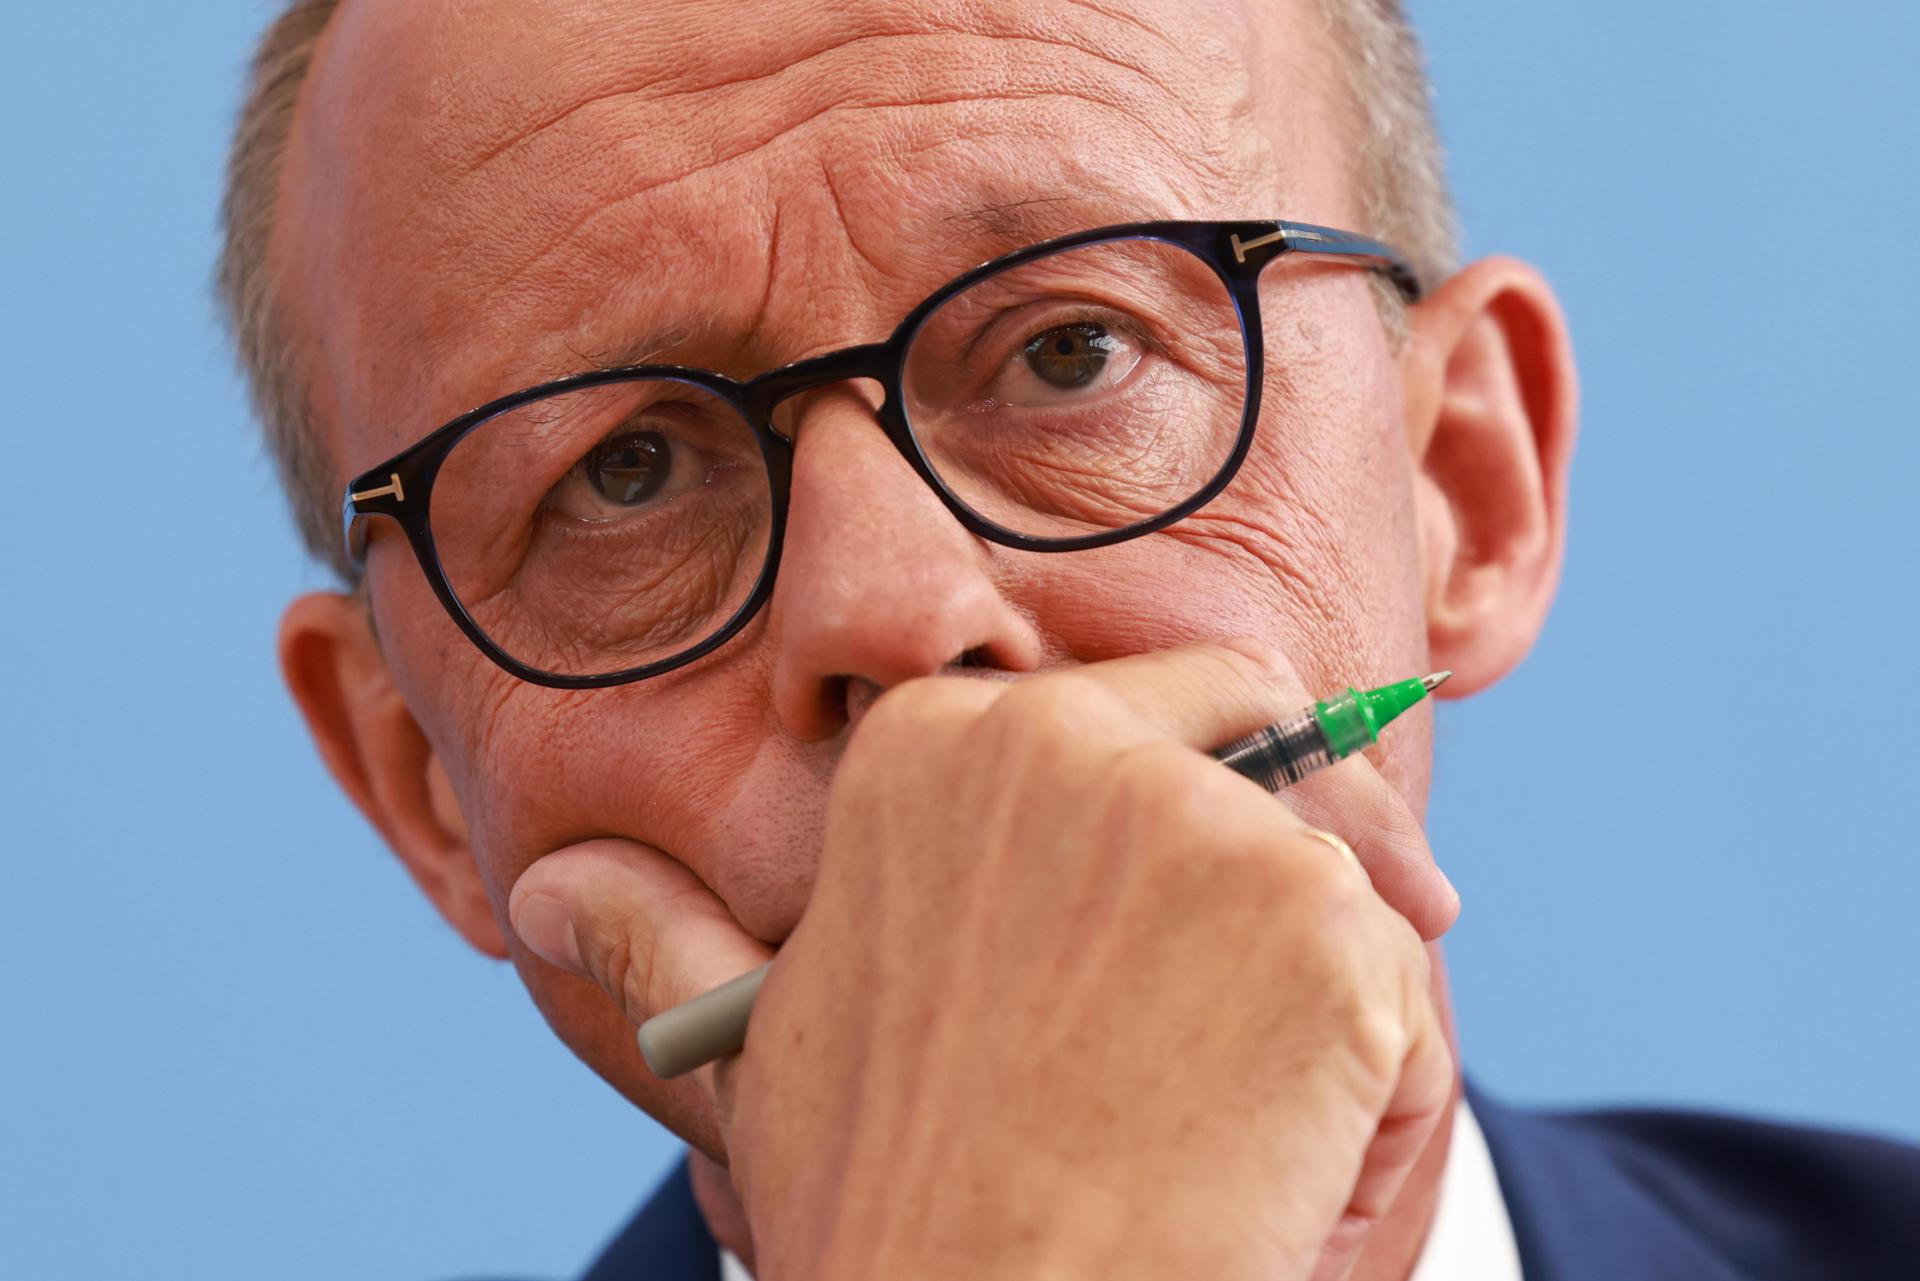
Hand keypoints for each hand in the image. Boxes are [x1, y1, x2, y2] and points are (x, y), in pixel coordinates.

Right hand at [509, 641, 1458, 1280]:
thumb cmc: (880, 1199)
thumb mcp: (760, 1053)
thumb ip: (666, 944)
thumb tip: (542, 896)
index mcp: (938, 745)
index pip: (1145, 705)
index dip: (1188, 809)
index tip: (1191, 907)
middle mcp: (1067, 741)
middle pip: (1262, 759)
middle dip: (1288, 880)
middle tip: (1255, 1022)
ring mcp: (1204, 824)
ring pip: (1339, 887)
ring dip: (1314, 1016)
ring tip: (1210, 1136)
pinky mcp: (1321, 926)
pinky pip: (1397, 988)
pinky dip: (1369, 1088)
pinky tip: (1268, 1168)